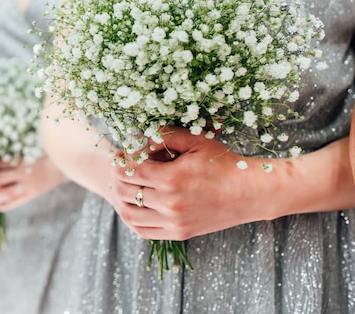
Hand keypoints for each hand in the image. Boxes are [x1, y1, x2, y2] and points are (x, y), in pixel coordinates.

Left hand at [0, 156, 66, 211]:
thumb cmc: (42, 156)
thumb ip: (10, 157)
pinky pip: (16, 202)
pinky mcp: (32, 194)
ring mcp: (27, 185)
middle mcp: (22, 172)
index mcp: (20, 159)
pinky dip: (6, 205)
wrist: (64, 165)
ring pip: (5, 193)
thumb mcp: (26, 152)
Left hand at [110, 126, 281, 240]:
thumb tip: (137, 138)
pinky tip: (134, 204)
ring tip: (123, 186)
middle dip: (117, 177)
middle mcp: (169, 203)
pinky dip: (131, 218)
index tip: (121, 154)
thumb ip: (164, 135)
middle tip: (120, 168)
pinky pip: (142, 230)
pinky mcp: (178, 233)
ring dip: (120, 199)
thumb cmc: (224, 162)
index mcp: (171, 178)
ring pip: (128, 214)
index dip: (120, 160)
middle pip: (124, 191)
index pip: (128, 170)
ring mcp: (173, 222)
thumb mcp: (195, 140)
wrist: (250, 193)